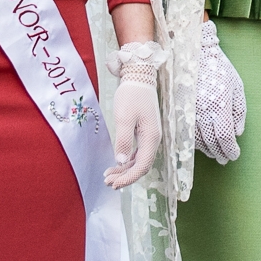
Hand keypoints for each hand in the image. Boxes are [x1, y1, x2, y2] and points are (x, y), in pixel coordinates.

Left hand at [107, 37, 166, 187]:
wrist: (139, 77)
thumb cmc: (131, 95)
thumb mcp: (124, 117)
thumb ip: (124, 140)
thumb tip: (121, 161)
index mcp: (151, 137)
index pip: (143, 165)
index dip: (129, 177)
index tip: (114, 183)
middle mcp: (153, 140)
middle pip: (142, 166)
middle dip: (125, 176)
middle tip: (108, 183)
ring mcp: (149, 137)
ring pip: (139, 161)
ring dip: (125, 170)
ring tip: (109, 177)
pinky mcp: (144, 133)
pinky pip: (138, 153)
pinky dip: (127, 161)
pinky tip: (116, 164)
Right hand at [192, 17, 246, 163]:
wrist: (194, 53)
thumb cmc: (219, 69)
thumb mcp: (236, 87)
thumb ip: (239, 111)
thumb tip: (237, 133)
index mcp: (219, 105)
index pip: (225, 137)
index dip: (230, 150)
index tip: (234, 155)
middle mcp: (203, 110)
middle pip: (211, 142)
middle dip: (220, 153)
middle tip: (225, 159)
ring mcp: (189, 111)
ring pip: (197, 140)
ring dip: (207, 150)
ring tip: (215, 153)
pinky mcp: (179, 109)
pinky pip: (187, 132)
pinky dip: (195, 141)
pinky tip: (201, 144)